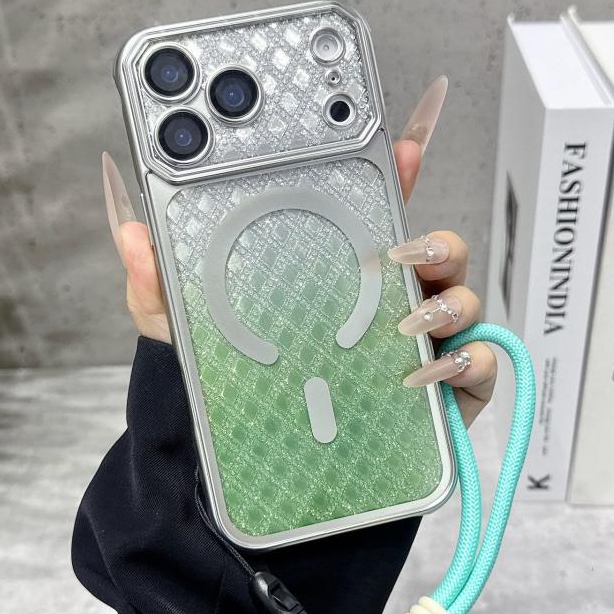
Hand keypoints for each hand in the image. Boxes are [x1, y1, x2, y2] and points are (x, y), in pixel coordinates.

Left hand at [102, 77, 494, 426]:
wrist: (271, 468)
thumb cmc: (243, 394)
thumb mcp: (193, 337)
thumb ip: (162, 288)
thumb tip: (134, 235)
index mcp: (342, 279)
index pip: (375, 219)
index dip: (395, 177)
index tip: (403, 144)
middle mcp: (389, 305)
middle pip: (437, 253)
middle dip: (435, 242)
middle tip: (397, 252)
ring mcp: (423, 347)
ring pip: (465, 300)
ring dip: (448, 302)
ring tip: (404, 322)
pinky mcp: (445, 394)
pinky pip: (480, 365)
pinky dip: (465, 364)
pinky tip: (423, 376)